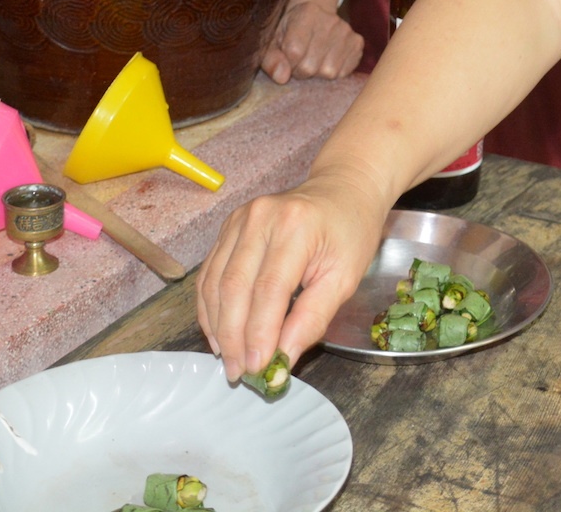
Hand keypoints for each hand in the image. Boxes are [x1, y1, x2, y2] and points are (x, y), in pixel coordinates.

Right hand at [196, 166, 388, 380]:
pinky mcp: (229, 225)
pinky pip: (210, 271)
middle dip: (233, 336)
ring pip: (215, 281)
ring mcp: (240, 219)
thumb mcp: (345, 277)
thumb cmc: (350, 232)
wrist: (343, 189)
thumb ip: (313, 317)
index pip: (268, 290)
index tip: (257, 368)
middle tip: (238, 372)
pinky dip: (210, 306)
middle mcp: (261, 218)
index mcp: (296, 227)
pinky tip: (219, 332)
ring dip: (218, 326)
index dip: (258, 333)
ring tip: (227, 358)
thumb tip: (284, 357)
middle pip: (234, 287)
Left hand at [260, 0, 361, 82]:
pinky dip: (333, 71)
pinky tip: (326, 59)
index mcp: (306, 13)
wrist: (312, 13)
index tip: (285, 56)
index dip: (286, 62)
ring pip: (329, 72)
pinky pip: (343, 73)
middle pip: (310, 66)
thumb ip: (271, 59)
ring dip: (317, 72)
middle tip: (298, 59)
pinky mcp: (357, 43)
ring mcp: (346, 31)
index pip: (294, 52)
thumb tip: (282, 77)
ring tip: (312, 59)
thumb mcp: (272, 40)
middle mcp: (330, 20)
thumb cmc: (287, 29)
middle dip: (300, 70)